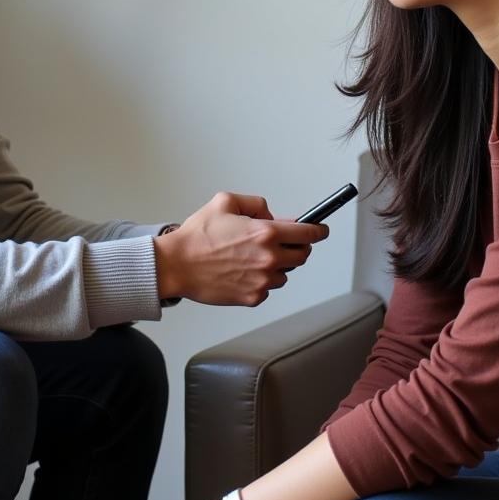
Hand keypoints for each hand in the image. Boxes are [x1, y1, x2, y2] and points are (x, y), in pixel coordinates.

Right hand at [154, 191, 327, 305]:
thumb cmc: (197, 235)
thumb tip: (273, 215)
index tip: (321, 229)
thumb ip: (256, 204)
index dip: (318, 230)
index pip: (308, 233)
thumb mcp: (225, 202)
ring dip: (277, 264)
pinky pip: (268, 288)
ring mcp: (262, 281)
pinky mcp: (252, 298)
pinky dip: (261, 280)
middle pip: (302, 256)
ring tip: (252, 257)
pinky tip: (242, 270)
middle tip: (284, 242)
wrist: (176, 265)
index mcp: (265, 233)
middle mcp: (268, 258)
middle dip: (297, 247)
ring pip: (285, 273)